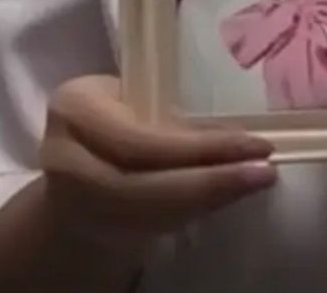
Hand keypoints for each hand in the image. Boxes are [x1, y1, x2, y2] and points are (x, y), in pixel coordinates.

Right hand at [38, 75, 275, 248]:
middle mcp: (63, 157)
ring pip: (144, 214)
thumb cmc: (120, 111)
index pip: (139, 141)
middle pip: (138, 186)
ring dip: (206, 201)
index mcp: (75, 107)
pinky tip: (228, 197)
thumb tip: (240, 136)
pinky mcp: (90, 229)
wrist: (78, 158)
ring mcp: (68, 202)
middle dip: (208, 182)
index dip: (196, 149)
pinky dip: (192, 213)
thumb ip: (174, 115)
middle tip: (264, 172)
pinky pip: (147, 228)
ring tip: (255, 182)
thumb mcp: (139, 97)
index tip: (254, 144)